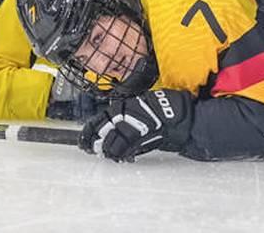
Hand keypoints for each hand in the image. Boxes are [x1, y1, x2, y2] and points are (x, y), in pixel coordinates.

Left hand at [79, 89, 193, 161]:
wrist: (180, 114)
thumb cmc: (160, 110)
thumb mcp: (138, 108)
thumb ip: (124, 118)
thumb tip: (109, 132)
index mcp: (123, 105)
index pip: (100, 119)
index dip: (89, 131)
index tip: (83, 140)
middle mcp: (126, 113)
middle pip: (103, 129)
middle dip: (95, 142)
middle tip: (92, 150)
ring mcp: (134, 123)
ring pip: (113, 140)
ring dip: (108, 150)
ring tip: (106, 155)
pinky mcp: (143, 134)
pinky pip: (126, 147)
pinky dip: (121, 154)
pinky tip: (120, 158)